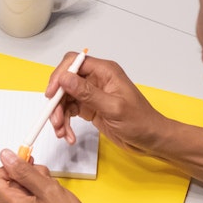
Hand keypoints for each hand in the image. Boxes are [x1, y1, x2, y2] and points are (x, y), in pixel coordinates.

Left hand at [0, 149, 98, 202]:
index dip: (8, 167)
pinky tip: (54, 195)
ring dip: (37, 180)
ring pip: (23, 185)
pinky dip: (42, 189)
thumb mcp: (46, 189)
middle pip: (9, 180)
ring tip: (52, 189)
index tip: (25, 163)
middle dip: (27, 173)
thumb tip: (6, 156)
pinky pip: (31, 194)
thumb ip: (24, 171)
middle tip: (44, 178)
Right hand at [45, 52, 169, 152]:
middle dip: (57, 101)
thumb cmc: (140, 122)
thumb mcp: (113, 108)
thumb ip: (87, 92)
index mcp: (105, 71)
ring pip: (65, 98)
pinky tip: (68, 134)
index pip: (73, 63)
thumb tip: (65, 78)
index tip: (52, 94)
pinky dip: (65, 122)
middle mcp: (96, 79)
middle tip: (55, 119)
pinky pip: (70, 110)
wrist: (151, 140)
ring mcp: (92, 94)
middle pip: (65, 82)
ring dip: (59, 115)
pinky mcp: (89, 107)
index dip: (59, 76)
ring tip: (62, 132)